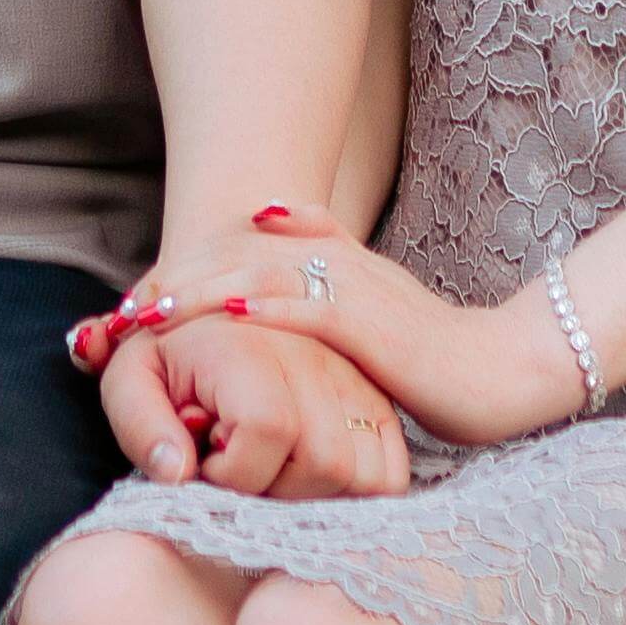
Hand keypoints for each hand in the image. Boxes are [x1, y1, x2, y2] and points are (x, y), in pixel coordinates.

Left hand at [80, 200, 582, 463]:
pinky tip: (223, 312)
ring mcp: (355, 288)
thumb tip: (274, 289)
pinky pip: (305, 307)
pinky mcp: (372, 323)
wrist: (504, 370)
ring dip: (198, 290)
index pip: (244, 254)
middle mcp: (339, 264)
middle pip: (237, 256)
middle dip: (175, 281)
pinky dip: (259, 306)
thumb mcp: (374, 326)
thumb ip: (327, 299)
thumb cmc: (436, 359)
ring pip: (259, 274)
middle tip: (122, 310)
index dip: (186, 273)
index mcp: (335, 263)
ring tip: (147, 312)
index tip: (138, 301)